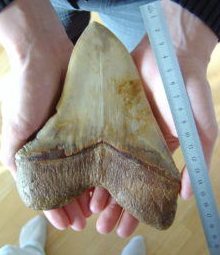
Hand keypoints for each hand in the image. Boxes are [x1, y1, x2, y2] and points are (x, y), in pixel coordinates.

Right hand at [0, 0, 91, 230]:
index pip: (49, 186)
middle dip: (76, 203)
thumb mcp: (15, 124)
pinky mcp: (93, 121)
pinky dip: (103, 167)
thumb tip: (21, 181)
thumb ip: (14, 154)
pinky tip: (110, 181)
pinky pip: (100, 149)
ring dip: (91, 189)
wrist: (47, 54)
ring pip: (86, 169)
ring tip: (99, 207)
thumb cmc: (29, 88)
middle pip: (70, 181)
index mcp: (40, 148)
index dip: (57, 206)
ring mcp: (78, 132)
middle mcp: (60, 143)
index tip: (68, 223)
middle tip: (86, 220)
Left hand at [88, 0, 218, 236]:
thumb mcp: (200, 128)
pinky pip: (94, 140)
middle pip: (124, 181)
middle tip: (102, 227)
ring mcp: (121, 130)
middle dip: (115, 205)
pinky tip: (80, 176)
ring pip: (106, 165)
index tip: (125, 227)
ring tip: (89, 210)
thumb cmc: (189, 91)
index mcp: (160, 152)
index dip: (137, 209)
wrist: (170, 53)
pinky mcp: (108, 114)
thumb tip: (184, 195)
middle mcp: (139, 144)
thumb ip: (196, 160)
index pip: (147, 187)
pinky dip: (89, 159)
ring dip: (98, 188)